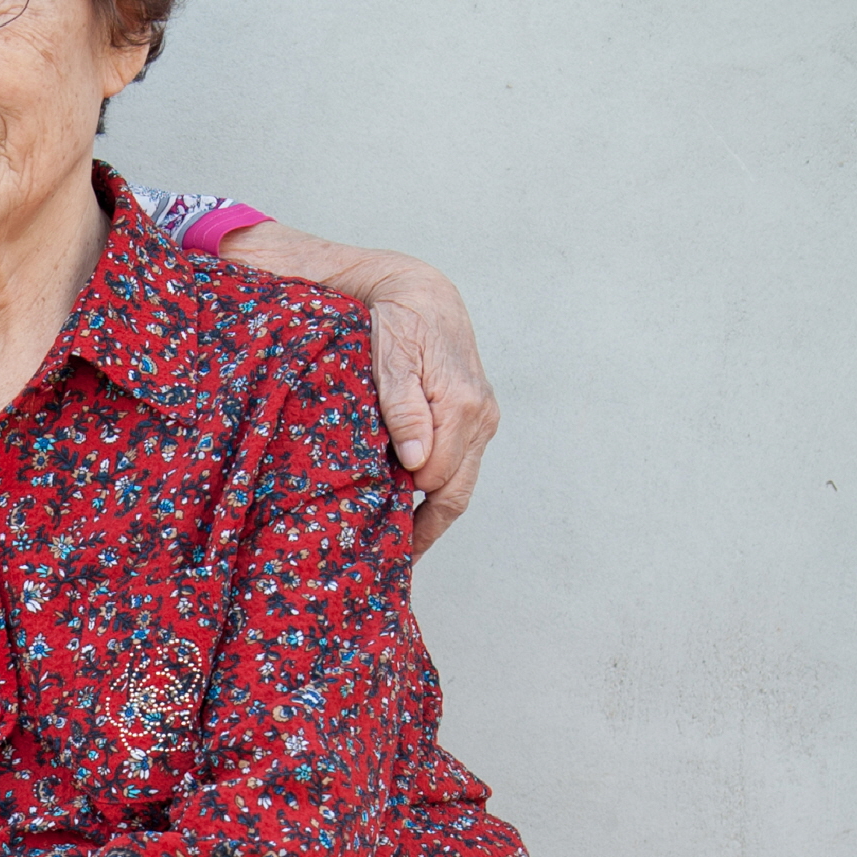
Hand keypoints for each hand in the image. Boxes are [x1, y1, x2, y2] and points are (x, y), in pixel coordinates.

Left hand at [214, 224, 499, 552]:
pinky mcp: (477, 419)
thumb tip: (415, 462)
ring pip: (460, 484)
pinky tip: (410, 510)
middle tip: (390, 562)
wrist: (422, 293)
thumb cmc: (398, 322)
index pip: (438, 478)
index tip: (372, 529)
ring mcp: (483, 420)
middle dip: (424, 529)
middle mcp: (482, 417)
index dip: (406, 504)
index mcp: (462, 406)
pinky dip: (436, 491)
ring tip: (397, 546)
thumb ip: (402, 408)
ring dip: (430, 513)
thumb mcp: (390, 358)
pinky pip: (460, 467)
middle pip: (456, 493)